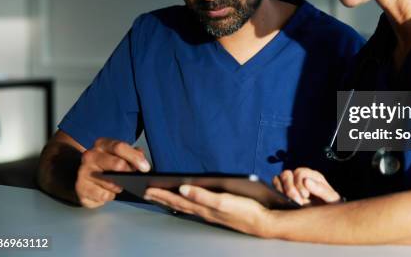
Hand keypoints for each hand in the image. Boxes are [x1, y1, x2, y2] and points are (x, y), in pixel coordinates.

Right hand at [76, 138, 150, 207]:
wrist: (87, 175)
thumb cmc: (107, 164)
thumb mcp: (121, 154)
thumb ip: (133, 154)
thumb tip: (142, 161)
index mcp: (102, 144)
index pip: (120, 147)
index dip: (135, 157)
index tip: (145, 168)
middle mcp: (90, 156)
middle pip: (116, 164)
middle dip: (129, 173)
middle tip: (133, 179)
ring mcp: (83, 173)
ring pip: (109, 183)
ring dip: (119, 187)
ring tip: (119, 186)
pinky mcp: (80, 190)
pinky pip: (102, 196)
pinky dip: (109, 196)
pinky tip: (109, 193)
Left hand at [143, 186, 273, 237]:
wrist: (263, 222)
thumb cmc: (245, 210)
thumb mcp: (223, 201)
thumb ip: (202, 195)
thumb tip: (182, 188)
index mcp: (204, 208)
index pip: (178, 200)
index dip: (162, 194)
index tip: (148, 188)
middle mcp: (205, 211)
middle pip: (178, 204)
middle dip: (162, 198)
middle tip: (147, 193)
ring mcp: (211, 213)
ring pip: (185, 206)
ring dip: (171, 201)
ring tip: (160, 196)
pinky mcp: (218, 212)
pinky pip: (195, 207)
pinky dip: (185, 203)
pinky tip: (185, 201)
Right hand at [273, 168, 340, 205]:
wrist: (326, 218)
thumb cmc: (330, 207)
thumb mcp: (331, 199)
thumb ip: (321, 189)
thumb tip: (306, 181)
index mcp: (312, 176)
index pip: (299, 173)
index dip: (300, 183)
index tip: (305, 196)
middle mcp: (300, 178)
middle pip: (286, 174)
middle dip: (289, 188)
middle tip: (297, 201)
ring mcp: (290, 183)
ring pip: (278, 179)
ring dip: (282, 190)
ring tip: (290, 202)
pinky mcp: (283, 191)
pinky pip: (275, 187)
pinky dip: (276, 193)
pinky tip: (284, 203)